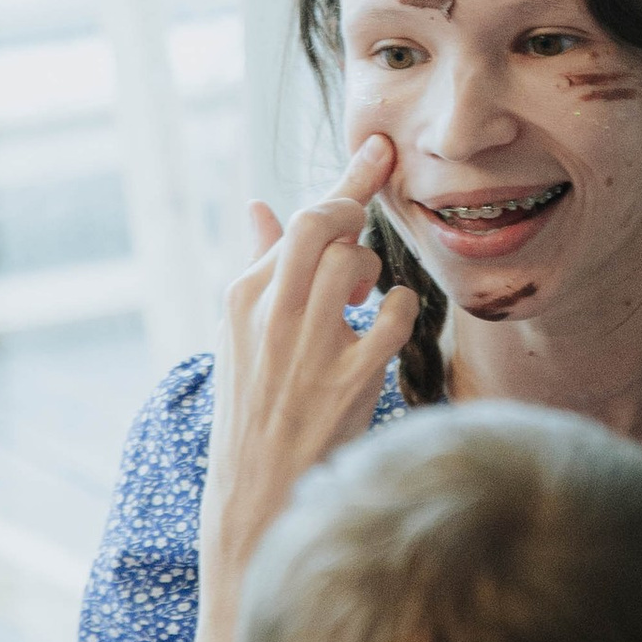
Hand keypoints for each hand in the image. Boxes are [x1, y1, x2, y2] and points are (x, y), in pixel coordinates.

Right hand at [202, 137, 418, 588]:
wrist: (255, 492)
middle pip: (325, 222)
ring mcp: (310, 347)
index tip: (381, 148)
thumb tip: (259, 205)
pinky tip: (386, 328)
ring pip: (359, 262)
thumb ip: (258, 264)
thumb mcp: (240, 333)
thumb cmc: (253, 406)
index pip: (300, 218)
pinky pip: (396, 316)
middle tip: (366, 218)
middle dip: (356, 207)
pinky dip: (401, 312)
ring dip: (374, 272)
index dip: (349, 180)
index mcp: (242, 298)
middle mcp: (272, 314)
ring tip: (359, 298)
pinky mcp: (349, 380)